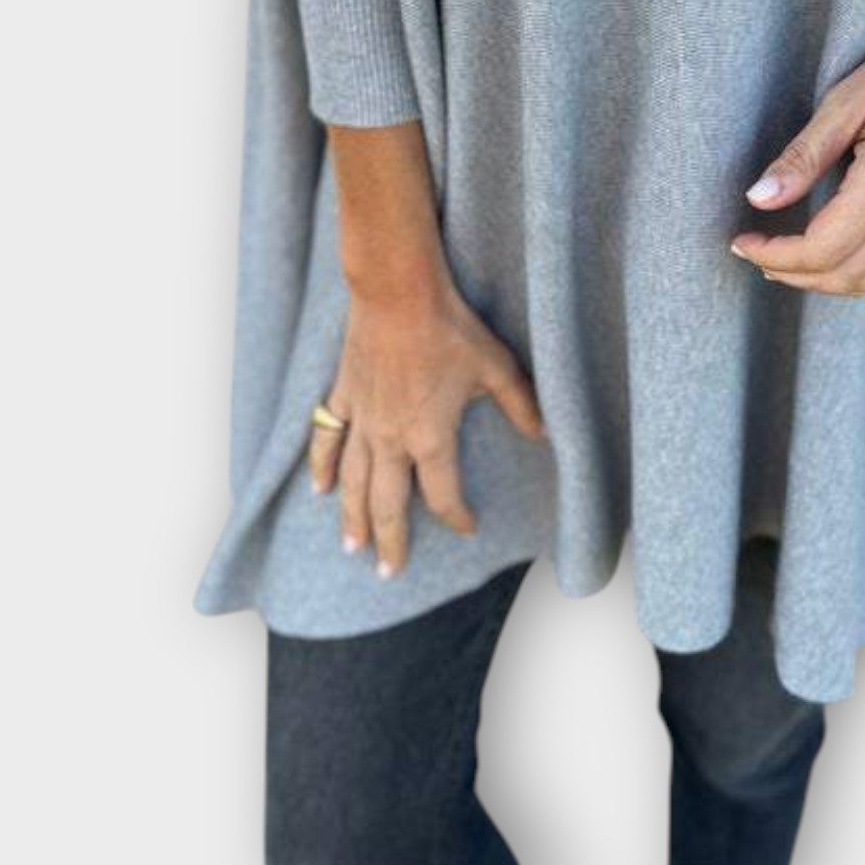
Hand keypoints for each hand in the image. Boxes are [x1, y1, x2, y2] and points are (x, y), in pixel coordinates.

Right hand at [308, 280, 546, 577]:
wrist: (398, 292)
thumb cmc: (450, 328)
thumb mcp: (496, 367)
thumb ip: (521, 405)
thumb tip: (546, 434)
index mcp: (431, 437)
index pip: (443, 495)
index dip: (457, 517)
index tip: (467, 527)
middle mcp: (392, 439)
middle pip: (388, 504)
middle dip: (391, 541)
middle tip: (390, 572)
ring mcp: (362, 419)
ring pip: (353, 482)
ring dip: (352, 518)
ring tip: (352, 549)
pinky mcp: (343, 396)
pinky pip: (327, 439)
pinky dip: (321, 467)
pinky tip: (318, 490)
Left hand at [728, 0, 864, 296]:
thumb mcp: (846, 100)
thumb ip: (803, 156)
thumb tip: (758, 199)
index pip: (821, 248)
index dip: (774, 254)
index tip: (741, 240)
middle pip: (843, 274)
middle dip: (790, 274)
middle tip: (754, 253)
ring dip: (823, 283)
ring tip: (786, 263)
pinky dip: (862, 279)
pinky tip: (837, 260)